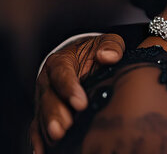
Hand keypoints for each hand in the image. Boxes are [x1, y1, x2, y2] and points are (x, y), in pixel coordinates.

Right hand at [30, 33, 125, 153]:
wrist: (85, 58)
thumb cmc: (97, 51)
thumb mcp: (107, 43)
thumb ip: (111, 46)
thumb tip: (109, 56)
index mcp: (61, 62)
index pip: (62, 74)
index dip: (70, 88)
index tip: (81, 103)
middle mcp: (48, 80)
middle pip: (49, 98)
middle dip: (55, 114)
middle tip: (64, 127)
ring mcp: (45, 98)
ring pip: (43, 114)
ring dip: (49, 127)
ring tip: (57, 139)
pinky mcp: (45, 112)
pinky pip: (38, 127)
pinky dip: (39, 139)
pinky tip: (42, 151)